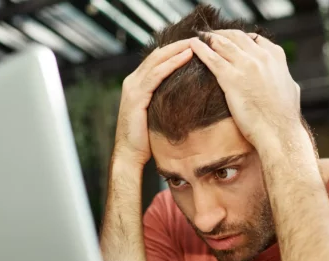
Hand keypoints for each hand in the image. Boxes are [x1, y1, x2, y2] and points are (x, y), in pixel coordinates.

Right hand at [112, 40, 193, 167]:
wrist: (129, 155)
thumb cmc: (144, 140)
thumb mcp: (155, 115)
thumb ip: (163, 101)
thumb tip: (183, 97)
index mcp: (136, 84)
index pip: (156, 59)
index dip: (174, 50)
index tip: (194, 45)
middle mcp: (132, 81)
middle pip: (157, 54)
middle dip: (178, 45)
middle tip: (198, 38)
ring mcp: (133, 87)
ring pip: (157, 60)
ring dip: (177, 50)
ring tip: (195, 43)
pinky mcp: (136, 96)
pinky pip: (156, 74)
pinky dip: (172, 63)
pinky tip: (186, 57)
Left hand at [189, 31, 300, 149]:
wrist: (279, 133)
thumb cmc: (284, 118)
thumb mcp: (290, 89)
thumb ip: (282, 77)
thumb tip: (284, 78)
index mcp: (276, 57)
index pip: (254, 39)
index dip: (239, 37)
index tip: (230, 39)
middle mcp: (261, 57)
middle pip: (236, 37)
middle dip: (221, 34)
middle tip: (209, 34)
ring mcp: (246, 66)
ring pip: (223, 44)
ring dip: (209, 38)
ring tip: (199, 36)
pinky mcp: (232, 79)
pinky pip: (212, 59)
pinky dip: (201, 49)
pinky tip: (192, 45)